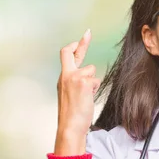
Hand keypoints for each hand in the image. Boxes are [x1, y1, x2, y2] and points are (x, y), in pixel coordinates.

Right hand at [54, 29, 100, 155]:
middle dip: (81, 43)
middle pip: (71, 53)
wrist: (70, 125)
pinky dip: (95, 88)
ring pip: (92, 70)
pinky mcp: (83, 82)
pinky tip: (89, 97)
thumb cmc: (73, 113)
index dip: (73, 47)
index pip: (65, 56)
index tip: (78, 41)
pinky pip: (96, 80)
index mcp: (62, 78)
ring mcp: (74, 77)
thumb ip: (76, 83)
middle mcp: (66, 75)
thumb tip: (88, 78)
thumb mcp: (71, 94)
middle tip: (88, 33)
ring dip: (93, 81)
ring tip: (87, 95)